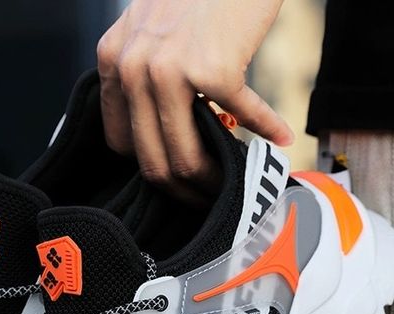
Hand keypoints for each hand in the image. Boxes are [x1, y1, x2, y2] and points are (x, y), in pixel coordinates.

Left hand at [97, 0, 292, 197]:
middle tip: (202, 200)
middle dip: (180, 192)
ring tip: (229, 185)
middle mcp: (135, 69)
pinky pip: (243, 116)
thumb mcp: (147, 33)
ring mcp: (172, 71)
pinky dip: (266, 130)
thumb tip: (159, 136)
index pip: (121, 144)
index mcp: (113, 62)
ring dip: (212, 182)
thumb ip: (141, 79)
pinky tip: (280, 139)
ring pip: (186, 157)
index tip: (174, 178)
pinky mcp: (215, 69)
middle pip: (152, 161)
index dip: (150, 168)